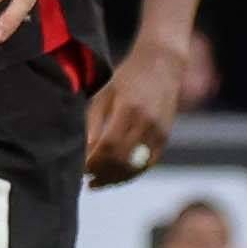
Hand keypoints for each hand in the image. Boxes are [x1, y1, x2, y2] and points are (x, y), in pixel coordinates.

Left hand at [87, 31, 189, 181]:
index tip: (80, 169)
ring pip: (136, 166)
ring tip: (98, 183)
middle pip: (122, 160)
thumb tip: (86, 153)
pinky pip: (149, 163)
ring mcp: (159, 131)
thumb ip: (93, 123)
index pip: (108, 146)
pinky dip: (132, 173)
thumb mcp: (104, 94)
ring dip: (116, 179)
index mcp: (128, 109)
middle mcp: (147, 122)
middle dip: (102, 174)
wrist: (162, 64)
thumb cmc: (127, 77)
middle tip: (87, 180)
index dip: (93, 163)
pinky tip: (117, 176)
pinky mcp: (166, 136)